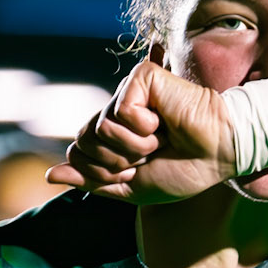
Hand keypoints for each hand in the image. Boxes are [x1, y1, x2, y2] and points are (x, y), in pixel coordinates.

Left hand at [46, 60, 237, 203]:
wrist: (218, 155)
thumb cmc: (183, 171)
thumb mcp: (130, 188)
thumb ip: (90, 181)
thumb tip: (49, 174)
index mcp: (110, 136)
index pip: (77, 157)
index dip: (104, 173)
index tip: (138, 170)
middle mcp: (114, 111)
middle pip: (81, 144)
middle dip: (116, 162)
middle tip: (150, 154)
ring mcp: (126, 93)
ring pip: (99, 130)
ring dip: (133, 147)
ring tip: (160, 138)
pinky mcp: (141, 79)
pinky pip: (120, 112)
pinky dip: (143, 127)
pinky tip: (164, 121)